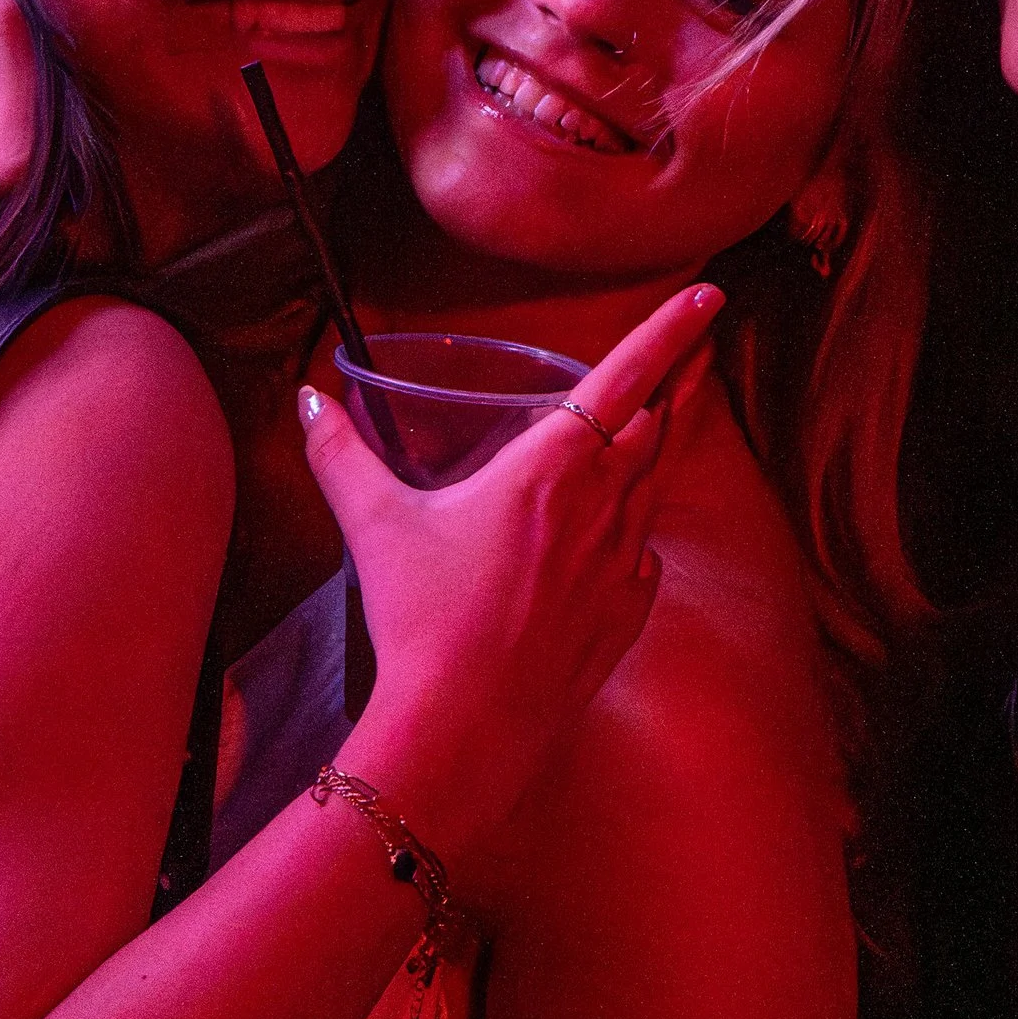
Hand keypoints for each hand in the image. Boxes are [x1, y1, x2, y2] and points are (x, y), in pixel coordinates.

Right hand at [298, 283, 722, 864]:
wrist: (464, 725)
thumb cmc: (422, 615)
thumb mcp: (375, 523)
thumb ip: (341, 453)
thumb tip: (307, 399)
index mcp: (553, 466)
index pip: (628, 375)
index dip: (671, 329)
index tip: (711, 293)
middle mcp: (602, 505)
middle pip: (656, 424)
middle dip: (678, 380)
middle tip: (698, 349)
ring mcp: (622, 563)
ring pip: (654, 485)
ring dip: (659, 447)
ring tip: (665, 420)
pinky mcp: (626, 614)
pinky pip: (643, 557)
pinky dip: (635, 533)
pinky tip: (620, 538)